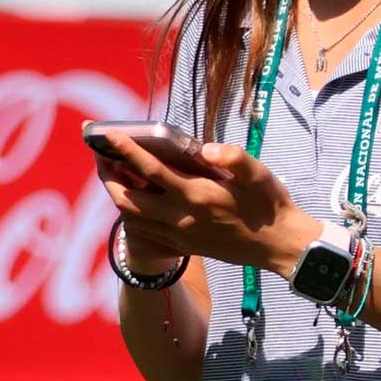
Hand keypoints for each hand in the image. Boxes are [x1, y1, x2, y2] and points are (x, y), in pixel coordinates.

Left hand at [92, 129, 316, 274]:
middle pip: (127, 199)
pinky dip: (132, 215)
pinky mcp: (184, 246)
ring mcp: (180, 236)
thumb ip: (233, 157)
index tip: (108, 134)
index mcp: (196, 196)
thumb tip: (207, 149)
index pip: (151, 170)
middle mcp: (181, 218)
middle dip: (108, 177)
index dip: (126, 150)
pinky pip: (145, 232)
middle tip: (101, 157)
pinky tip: (135, 201)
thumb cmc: (269, 205)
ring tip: (113, 176)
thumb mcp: (258, 174)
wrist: (279, 246)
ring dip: (117, 196)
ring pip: (132, 218)